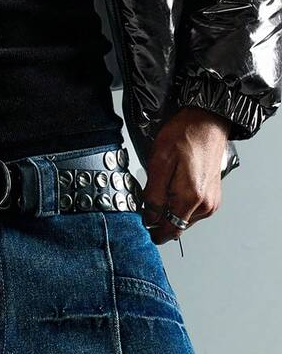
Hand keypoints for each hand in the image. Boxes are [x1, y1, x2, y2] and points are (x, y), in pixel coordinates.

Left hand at [140, 106, 231, 244]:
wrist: (207, 122)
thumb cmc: (184, 136)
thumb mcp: (159, 161)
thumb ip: (154, 194)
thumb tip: (149, 218)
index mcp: (191, 198)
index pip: (169, 230)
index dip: (153, 229)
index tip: (141, 221)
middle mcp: (205, 206)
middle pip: (176, 226)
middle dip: (160, 217)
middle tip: (148, 197)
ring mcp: (211, 202)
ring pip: (183, 218)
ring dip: (170, 209)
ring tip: (162, 186)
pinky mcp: (213, 196)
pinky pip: (192, 209)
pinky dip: (180, 202)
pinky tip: (174, 184)